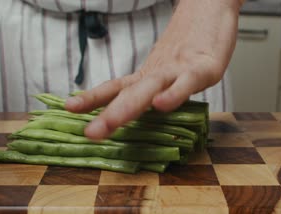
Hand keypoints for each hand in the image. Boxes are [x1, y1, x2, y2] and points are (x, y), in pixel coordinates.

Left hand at [66, 0, 241, 139]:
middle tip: (90, 133)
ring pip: (151, 88)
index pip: (115, 88)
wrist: (210, 5)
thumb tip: (140, 112)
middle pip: (129, 94)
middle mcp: (158, 72)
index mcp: (148, 75)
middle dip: (109, 115)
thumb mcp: (167, 68)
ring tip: (111, 123)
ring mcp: (179, 69)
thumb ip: (153, 89)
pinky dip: (173, 94)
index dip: (92, 98)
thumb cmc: (190, 42)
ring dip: (129, 107)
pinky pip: (187, 83)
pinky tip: (160, 105)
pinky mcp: (204, 67)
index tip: (70, 108)